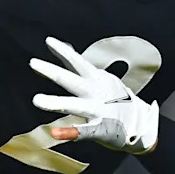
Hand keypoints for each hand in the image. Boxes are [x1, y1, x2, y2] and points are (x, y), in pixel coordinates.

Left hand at [30, 37, 158, 153]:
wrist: (142, 124)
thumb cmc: (115, 99)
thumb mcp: (101, 79)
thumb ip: (81, 67)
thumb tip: (66, 47)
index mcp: (97, 79)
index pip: (78, 62)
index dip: (63, 51)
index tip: (48, 41)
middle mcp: (96, 92)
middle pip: (72, 80)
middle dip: (53, 71)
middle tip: (32, 63)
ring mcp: (99, 110)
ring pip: (75, 105)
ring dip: (56, 102)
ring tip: (36, 100)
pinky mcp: (101, 129)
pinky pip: (84, 132)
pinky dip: (70, 132)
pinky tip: (55, 132)